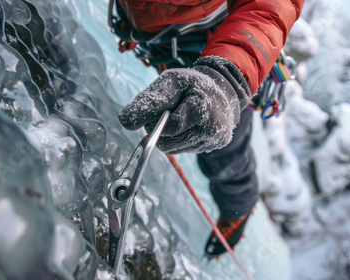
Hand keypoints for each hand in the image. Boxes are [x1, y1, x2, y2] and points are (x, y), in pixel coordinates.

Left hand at [119, 56, 250, 153]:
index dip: (155, 120)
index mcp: (202, 107)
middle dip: (159, 130)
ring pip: (173, 150)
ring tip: (177, 118)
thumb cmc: (193, 85)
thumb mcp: (171, 82)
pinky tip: (187, 126)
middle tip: (166, 114)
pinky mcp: (214, 146)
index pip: (168, 126)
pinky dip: (179, 140)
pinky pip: (183, 151)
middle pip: (167, 143)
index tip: (153, 113)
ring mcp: (214, 140)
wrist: (224, 91)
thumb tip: (125, 121)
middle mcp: (211, 128)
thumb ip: (148, 100)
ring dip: (168, 136)